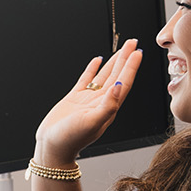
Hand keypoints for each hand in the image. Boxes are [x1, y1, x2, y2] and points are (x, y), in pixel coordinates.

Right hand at [32, 40, 143, 166]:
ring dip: (113, 62)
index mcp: (108, 107)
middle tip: (132, 42)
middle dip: (125, 58)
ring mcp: (88, 100)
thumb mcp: (92, 123)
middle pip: (117, 75)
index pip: (124, 82)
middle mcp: (101, 102)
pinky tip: (97, 60)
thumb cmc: (71, 139)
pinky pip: (87, 80)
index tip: (138, 52)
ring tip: (121, 48)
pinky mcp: (75, 99)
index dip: (132, 67)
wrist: (53, 148)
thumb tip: (118, 87)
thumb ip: (107, 106)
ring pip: (104, 75)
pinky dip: (92, 69)